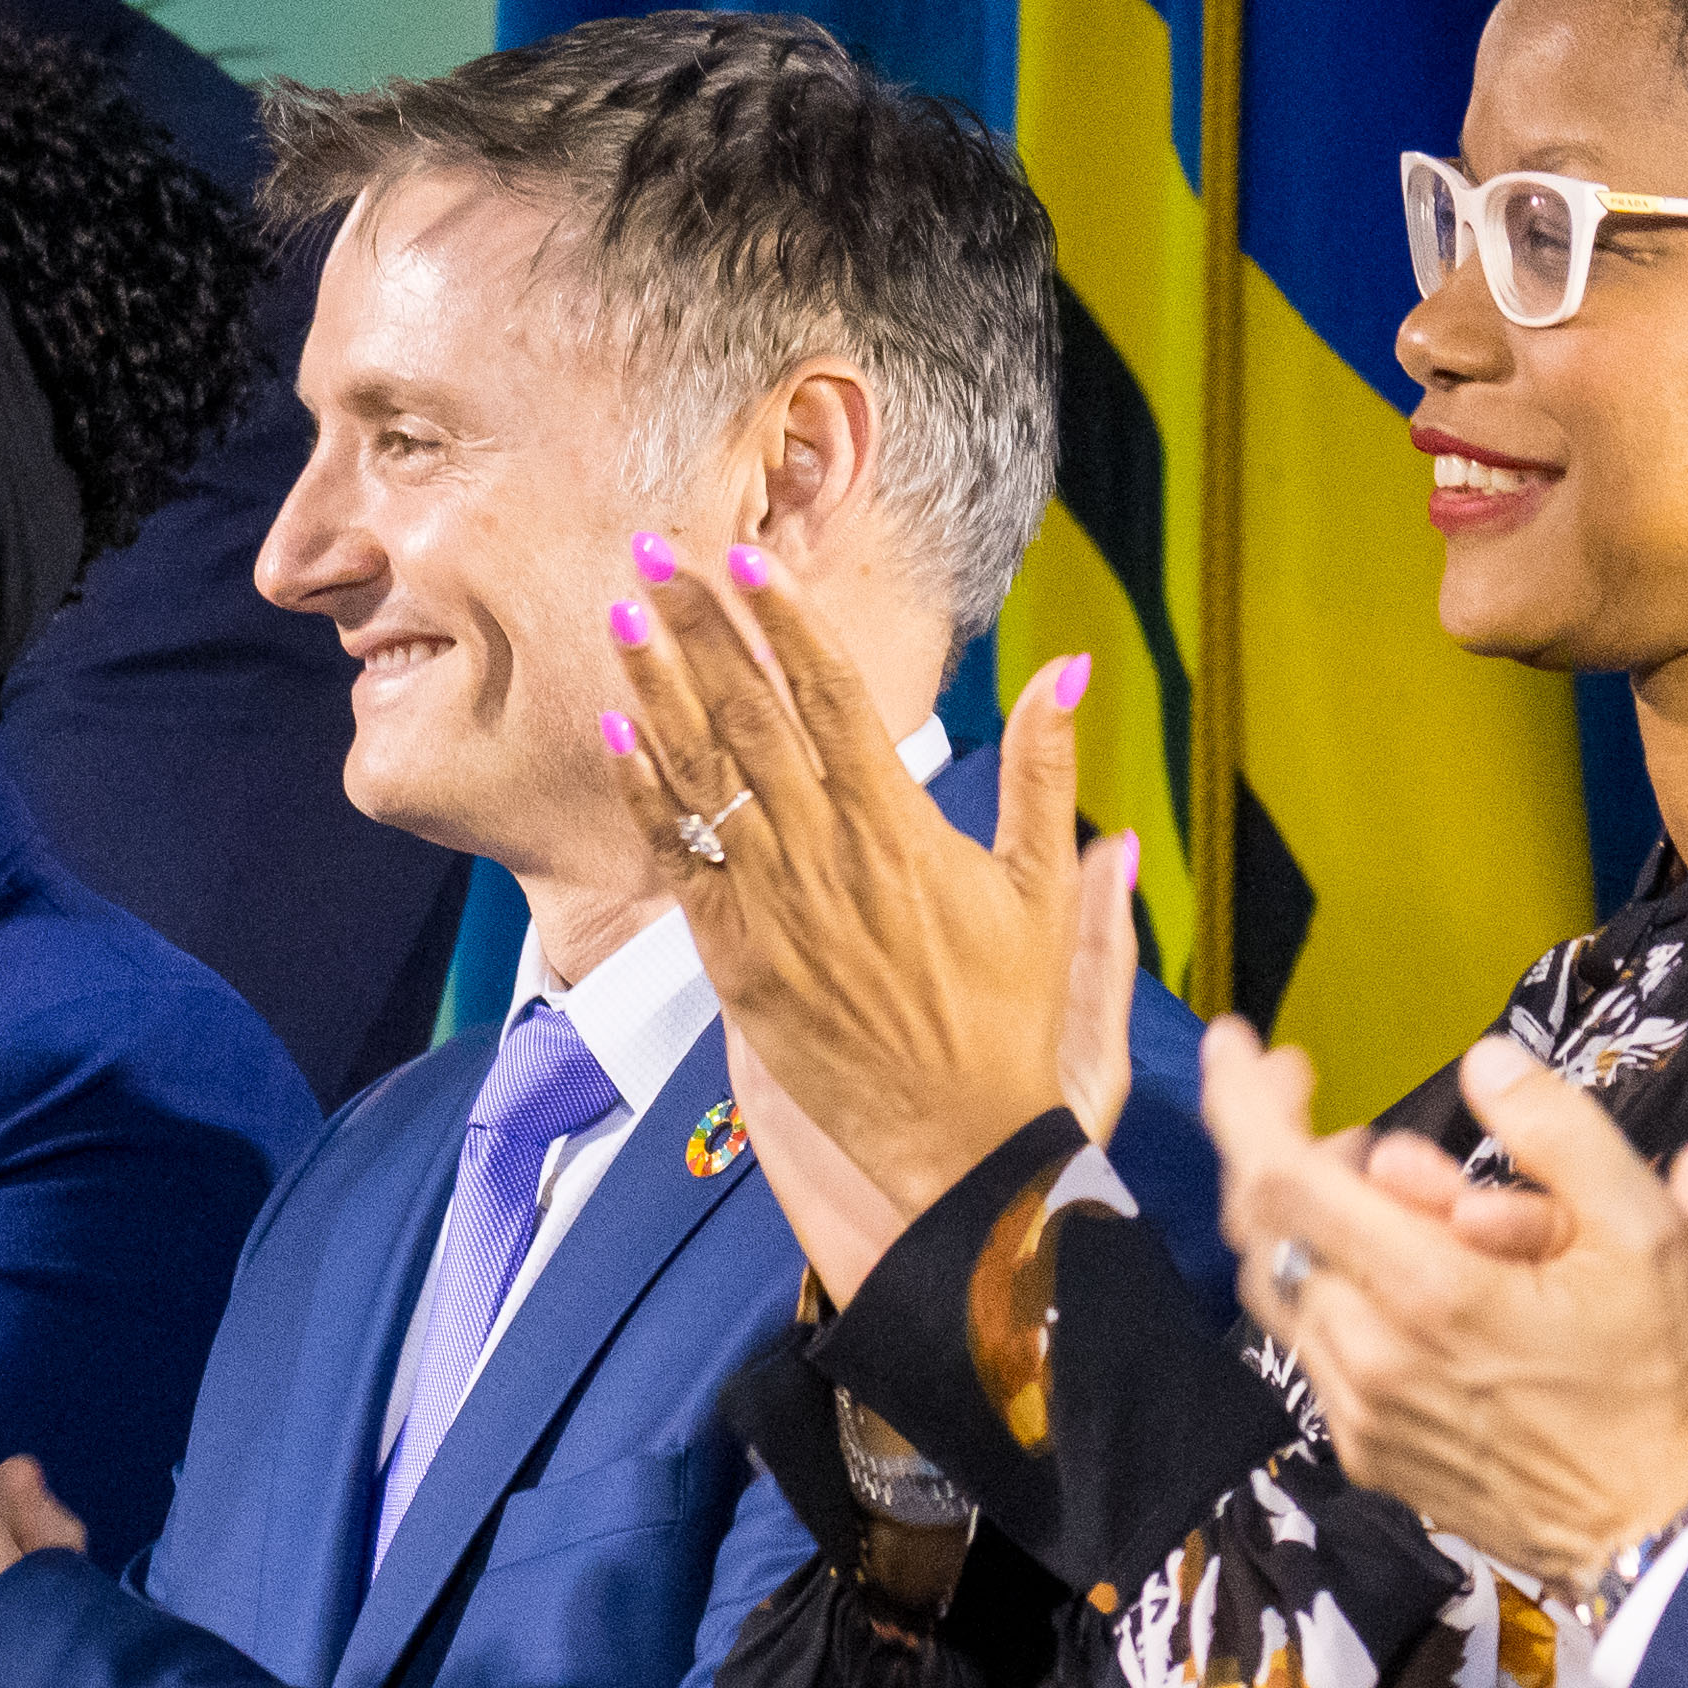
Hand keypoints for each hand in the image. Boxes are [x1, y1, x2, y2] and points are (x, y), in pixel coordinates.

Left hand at [606, 557, 1134, 1292]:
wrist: (953, 1139)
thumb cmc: (1002, 1016)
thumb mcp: (1043, 890)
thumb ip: (1047, 772)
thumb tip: (1071, 669)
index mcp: (902, 828)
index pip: (832, 696)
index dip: (785, 619)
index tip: (747, 555)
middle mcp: (828, 856)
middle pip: (751, 715)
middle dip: (701, 626)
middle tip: (657, 548)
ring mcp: (772, 905)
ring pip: (704, 776)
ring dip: (657, 689)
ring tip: (622, 611)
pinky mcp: (733, 955)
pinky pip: (679, 858)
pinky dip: (646, 792)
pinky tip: (617, 730)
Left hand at [1203, 1030, 1687, 1586]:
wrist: (1675, 1535)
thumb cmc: (1673, 1388)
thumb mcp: (1651, 1236)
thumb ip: (1562, 1132)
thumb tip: (1489, 1065)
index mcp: (1430, 1295)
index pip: (1282, 1180)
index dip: (1244, 1101)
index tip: (1242, 1048)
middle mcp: (1373, 1359)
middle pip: (1264, 1231)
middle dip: (1278, 1150)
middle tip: (1325, 1108)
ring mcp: (1364, 1414)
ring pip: (1284, 1293)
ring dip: (1309, 1225)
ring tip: (1375, 1187)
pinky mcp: (1372, 1452)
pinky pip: (1317, 1351)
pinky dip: (1333, 1290)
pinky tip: (1394, 1271)